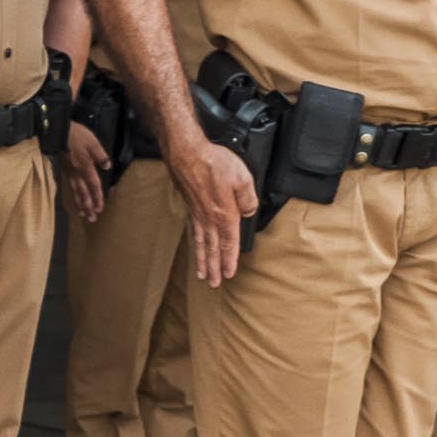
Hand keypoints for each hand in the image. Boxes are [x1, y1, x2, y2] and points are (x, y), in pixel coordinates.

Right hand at [62, 122, 111, 223]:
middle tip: (92, 219)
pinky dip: (74, 195)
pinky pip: (71, 186)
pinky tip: (75, 199)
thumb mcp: (93, 143)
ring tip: (83, 214)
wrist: (58, 132)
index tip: (100, 209)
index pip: (93, 185)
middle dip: (88, 207)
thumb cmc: (76, 136)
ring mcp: (70, 173)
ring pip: (76, 192)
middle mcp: (77, 173)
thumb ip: (100, 156)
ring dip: (80, 204)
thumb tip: (106, 167)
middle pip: (83, 193)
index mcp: (85, 167)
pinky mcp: (65, 170)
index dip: (97, 198)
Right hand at [170, 138, 257, 286]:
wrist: (186, 153)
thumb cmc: (213, 163)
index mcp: (224, 214)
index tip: (229, 274)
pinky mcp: (190, 206)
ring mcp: (198, 213)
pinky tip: (195, 246)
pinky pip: (194, 232)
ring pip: (201, 243)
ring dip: (202, 260)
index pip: (229, 243)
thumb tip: (249, 212)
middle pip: (213, 249)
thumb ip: (249, 198)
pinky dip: (194, 244)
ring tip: (202, 273)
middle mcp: (209, 218)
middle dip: (214, 267)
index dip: (230, 260)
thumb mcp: (243, 178)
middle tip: (213, 283)